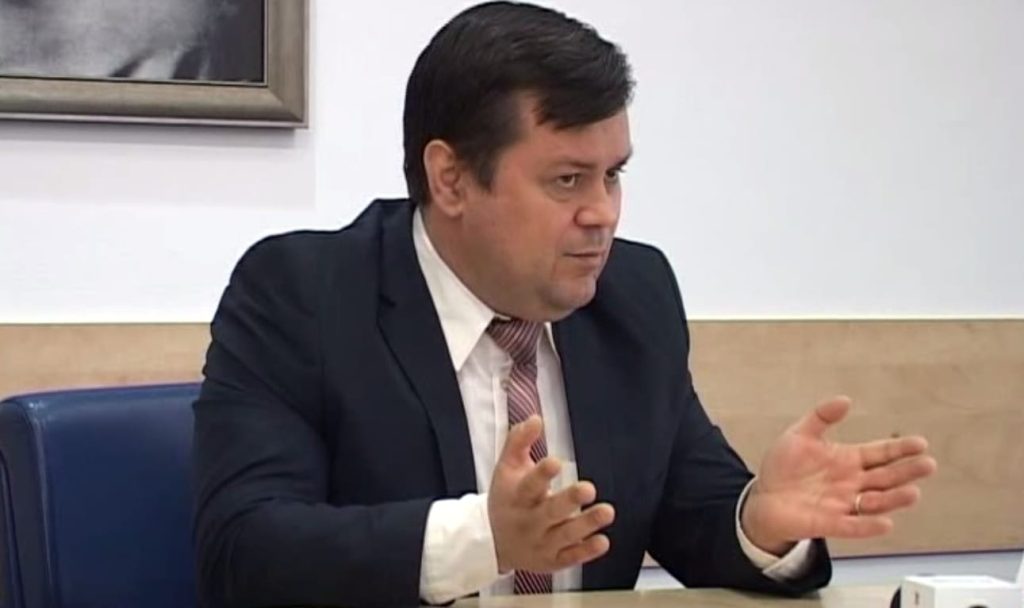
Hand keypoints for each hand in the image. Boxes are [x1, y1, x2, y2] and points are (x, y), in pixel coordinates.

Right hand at [488, 416, 614, 573]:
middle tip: (588, 488)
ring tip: (607, 511)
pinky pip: (571, 557)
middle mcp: (528, 521)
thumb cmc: (506, 498)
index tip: (556, 462)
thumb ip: (519, 441)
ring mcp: (541, 543)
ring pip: (565, 534)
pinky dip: (586, 551)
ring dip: (586, 524)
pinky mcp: (552, 560)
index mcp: (517, 496)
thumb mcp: (506, 468)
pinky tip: (603, 541)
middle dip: (569, 500)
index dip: (542, 474)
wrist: (493, 542)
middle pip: (549, 511)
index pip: (529, 485)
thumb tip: (536, 418)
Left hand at [741, 396, 937, 554]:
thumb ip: (821, 417)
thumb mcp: (800, 434)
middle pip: (886, 477)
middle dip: (907, 472)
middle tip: (928, 465)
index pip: (881, 453)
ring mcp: (844, 504)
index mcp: (849, 460)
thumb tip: (845, 400)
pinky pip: (853, 526)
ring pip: (876, 502)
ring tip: (913, 492)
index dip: (900, 449)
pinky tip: (886, 523)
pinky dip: (868, 525)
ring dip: (894, 499)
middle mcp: (853, 483)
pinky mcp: (830, 523)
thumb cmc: (784, 466)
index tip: (921, 444)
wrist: (764, 497)